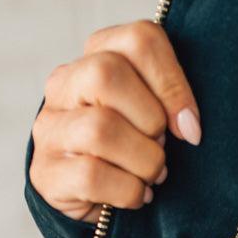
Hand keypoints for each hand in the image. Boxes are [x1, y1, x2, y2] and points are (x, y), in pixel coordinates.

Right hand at [29, 19, 201, 222]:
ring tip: (152, 175)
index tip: (190, 125)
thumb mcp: (156, 116)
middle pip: (107, 73)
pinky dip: (128, 191)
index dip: (173, 84)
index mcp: (96, 57)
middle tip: (161, 147)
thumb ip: (171, 102)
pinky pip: (92, 175)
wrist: (92, 198)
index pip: (140, 40)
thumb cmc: (135, 150)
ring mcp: (50, 129)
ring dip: (144, 160)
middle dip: (150, 119)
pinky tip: (138, 195)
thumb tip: (189, 126)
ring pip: (99, 129)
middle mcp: (64, 85)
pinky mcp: (47, 173)